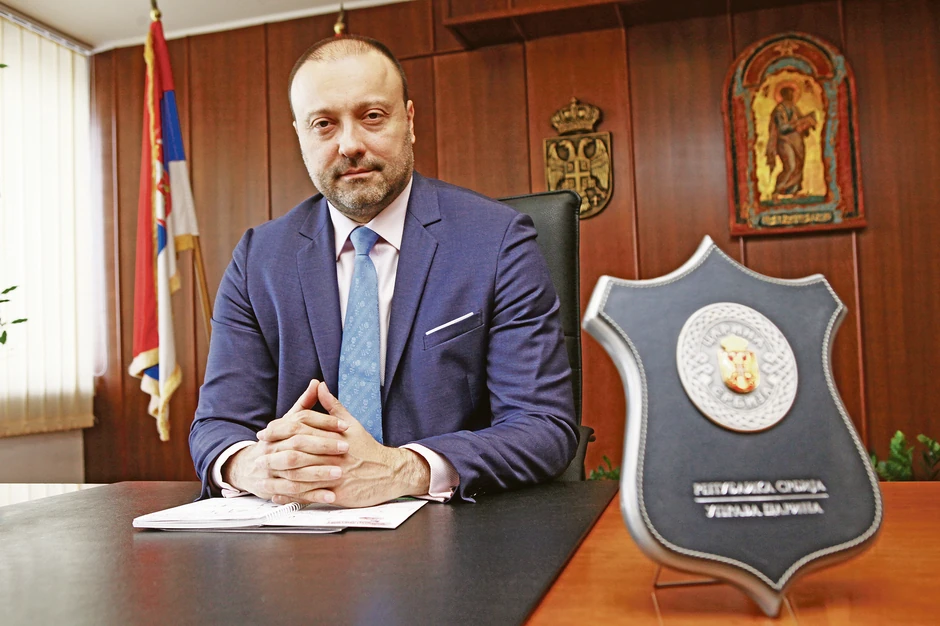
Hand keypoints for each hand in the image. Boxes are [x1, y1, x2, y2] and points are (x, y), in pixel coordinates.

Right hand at [222, 379, 349, 502]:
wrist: (248, 468)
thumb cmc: (276, 443)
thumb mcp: (288, 423)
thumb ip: (304, 405)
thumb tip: (317, 383)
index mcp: (276, 430)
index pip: (300, 422)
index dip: (324, 422)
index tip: (345, 425)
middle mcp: (270, 449)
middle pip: (297, 446)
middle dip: (322, 446)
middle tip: (345, 447)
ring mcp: (269, 470)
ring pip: (294, 471)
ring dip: (318, 472)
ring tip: (340, 472)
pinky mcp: (271, 489)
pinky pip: (292, 493)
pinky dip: (312, 495)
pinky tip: (330, 495)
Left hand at [257, 381, 430, 507]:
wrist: (389, 472)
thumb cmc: (368, 448)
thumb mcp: (352, 424)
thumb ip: (332, 406)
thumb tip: (319, 386)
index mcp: (334, 436)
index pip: (301, 430)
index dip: (280, 430)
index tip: (265, 432)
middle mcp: (333, 455)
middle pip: (298, 452)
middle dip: (276, 452)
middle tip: (259, 452)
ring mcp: (335, 475)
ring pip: (302, 475)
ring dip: (281, 475)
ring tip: (265, 474)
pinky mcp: (338, 493)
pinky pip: (311, 495)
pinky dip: (292, 495)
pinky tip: (279, 493)